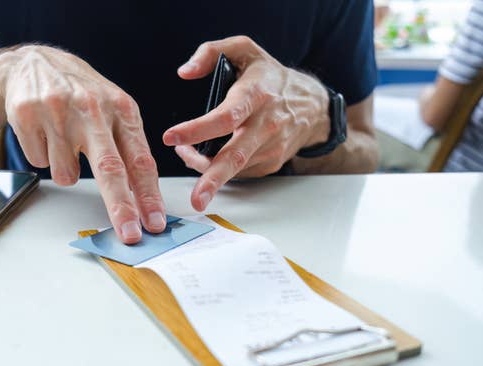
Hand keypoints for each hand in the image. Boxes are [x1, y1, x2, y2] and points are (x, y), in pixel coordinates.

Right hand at [1, 46, 165, 243]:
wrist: (35, 64)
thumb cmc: (82, 95)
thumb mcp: (115, 111)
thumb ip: (129, 150)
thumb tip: (141, 199)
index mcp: (122, 109)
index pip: (140, 160)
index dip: (149, 196)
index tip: (155, 223)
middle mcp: (92, 108)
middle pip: (110, 168)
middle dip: (121, 207)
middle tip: (129, 234)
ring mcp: (58, 111)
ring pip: (66, 174)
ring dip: (66, 169)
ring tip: (64, 142)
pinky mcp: (27, 116)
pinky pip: (40, 163)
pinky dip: (44, 156)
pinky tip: (46, 133)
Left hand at [163, 36, 330, 211]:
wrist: (311, 105)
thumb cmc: (270, 76)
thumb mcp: (244, 50)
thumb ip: (210, 52)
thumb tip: (185, 72)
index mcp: (256, 94)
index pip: (226, 116)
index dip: (198, 129)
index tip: (171, 138)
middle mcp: (266, 124)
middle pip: (236, 156)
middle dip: (213, 179)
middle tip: (196, 199)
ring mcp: (270, 147)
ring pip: (233, 167)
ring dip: (204, 169)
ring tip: (186, 154)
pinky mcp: (270, 163)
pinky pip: (239, 172)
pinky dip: (219, 170)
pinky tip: (208, 158)